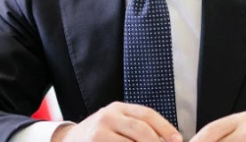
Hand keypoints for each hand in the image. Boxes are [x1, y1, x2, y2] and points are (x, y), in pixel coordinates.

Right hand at [52, 101, 182, 141]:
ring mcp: (98, 133)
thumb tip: (168, 139)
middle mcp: (108, 117)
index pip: (147, 114)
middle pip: (141, 130)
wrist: (68, 140)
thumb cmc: (100, 133)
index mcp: (118, 108)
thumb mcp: (117, 122)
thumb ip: (138, 127)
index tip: (178, 140)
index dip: (165, 127)